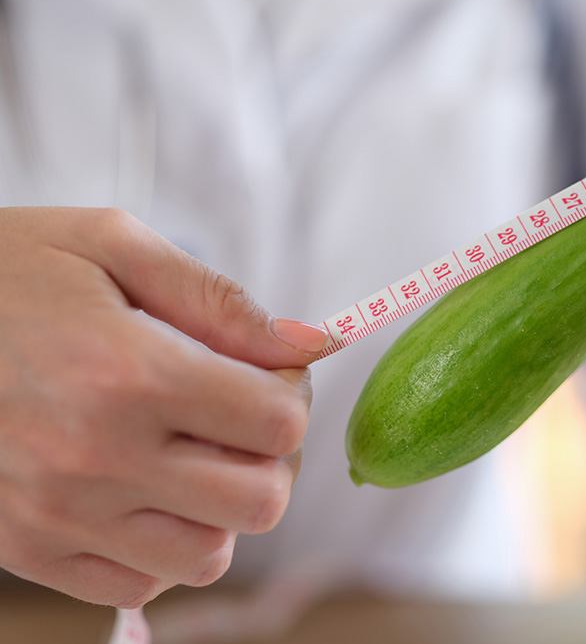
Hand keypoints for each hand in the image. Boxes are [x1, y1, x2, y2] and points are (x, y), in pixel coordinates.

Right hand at [0, 207, 329, 607]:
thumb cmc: (5, 273)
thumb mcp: (110, 244)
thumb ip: (220, 300)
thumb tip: (313, 345)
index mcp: (129, 373)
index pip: (280, 424)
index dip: (290, 393)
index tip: (264, 372)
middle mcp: (96, 458)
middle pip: (261, 500)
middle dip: (270, 456)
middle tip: (237, 416)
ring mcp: (59, 516)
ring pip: (210, 556)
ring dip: (220, 507)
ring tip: (189, 453)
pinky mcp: (29, 551)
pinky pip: (142, 583)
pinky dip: (163, 545)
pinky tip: (143, 489)